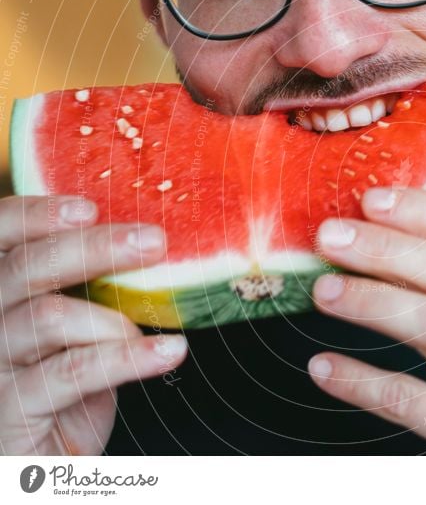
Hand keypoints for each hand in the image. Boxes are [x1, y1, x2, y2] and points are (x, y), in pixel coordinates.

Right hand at [0, 195, 186, 454]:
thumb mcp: (74, 324)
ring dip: (114, 319)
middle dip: (92, 248)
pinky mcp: (12, 408)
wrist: (45, 460)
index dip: (34, 215)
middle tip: (152, 241)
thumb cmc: (63, 382)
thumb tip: (148, 240)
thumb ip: (90, 286)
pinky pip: (72, 373)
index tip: (89, 207)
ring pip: (46, 318)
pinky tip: (170, 351)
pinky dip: (129, 358)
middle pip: (22, 269)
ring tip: (154, 330)